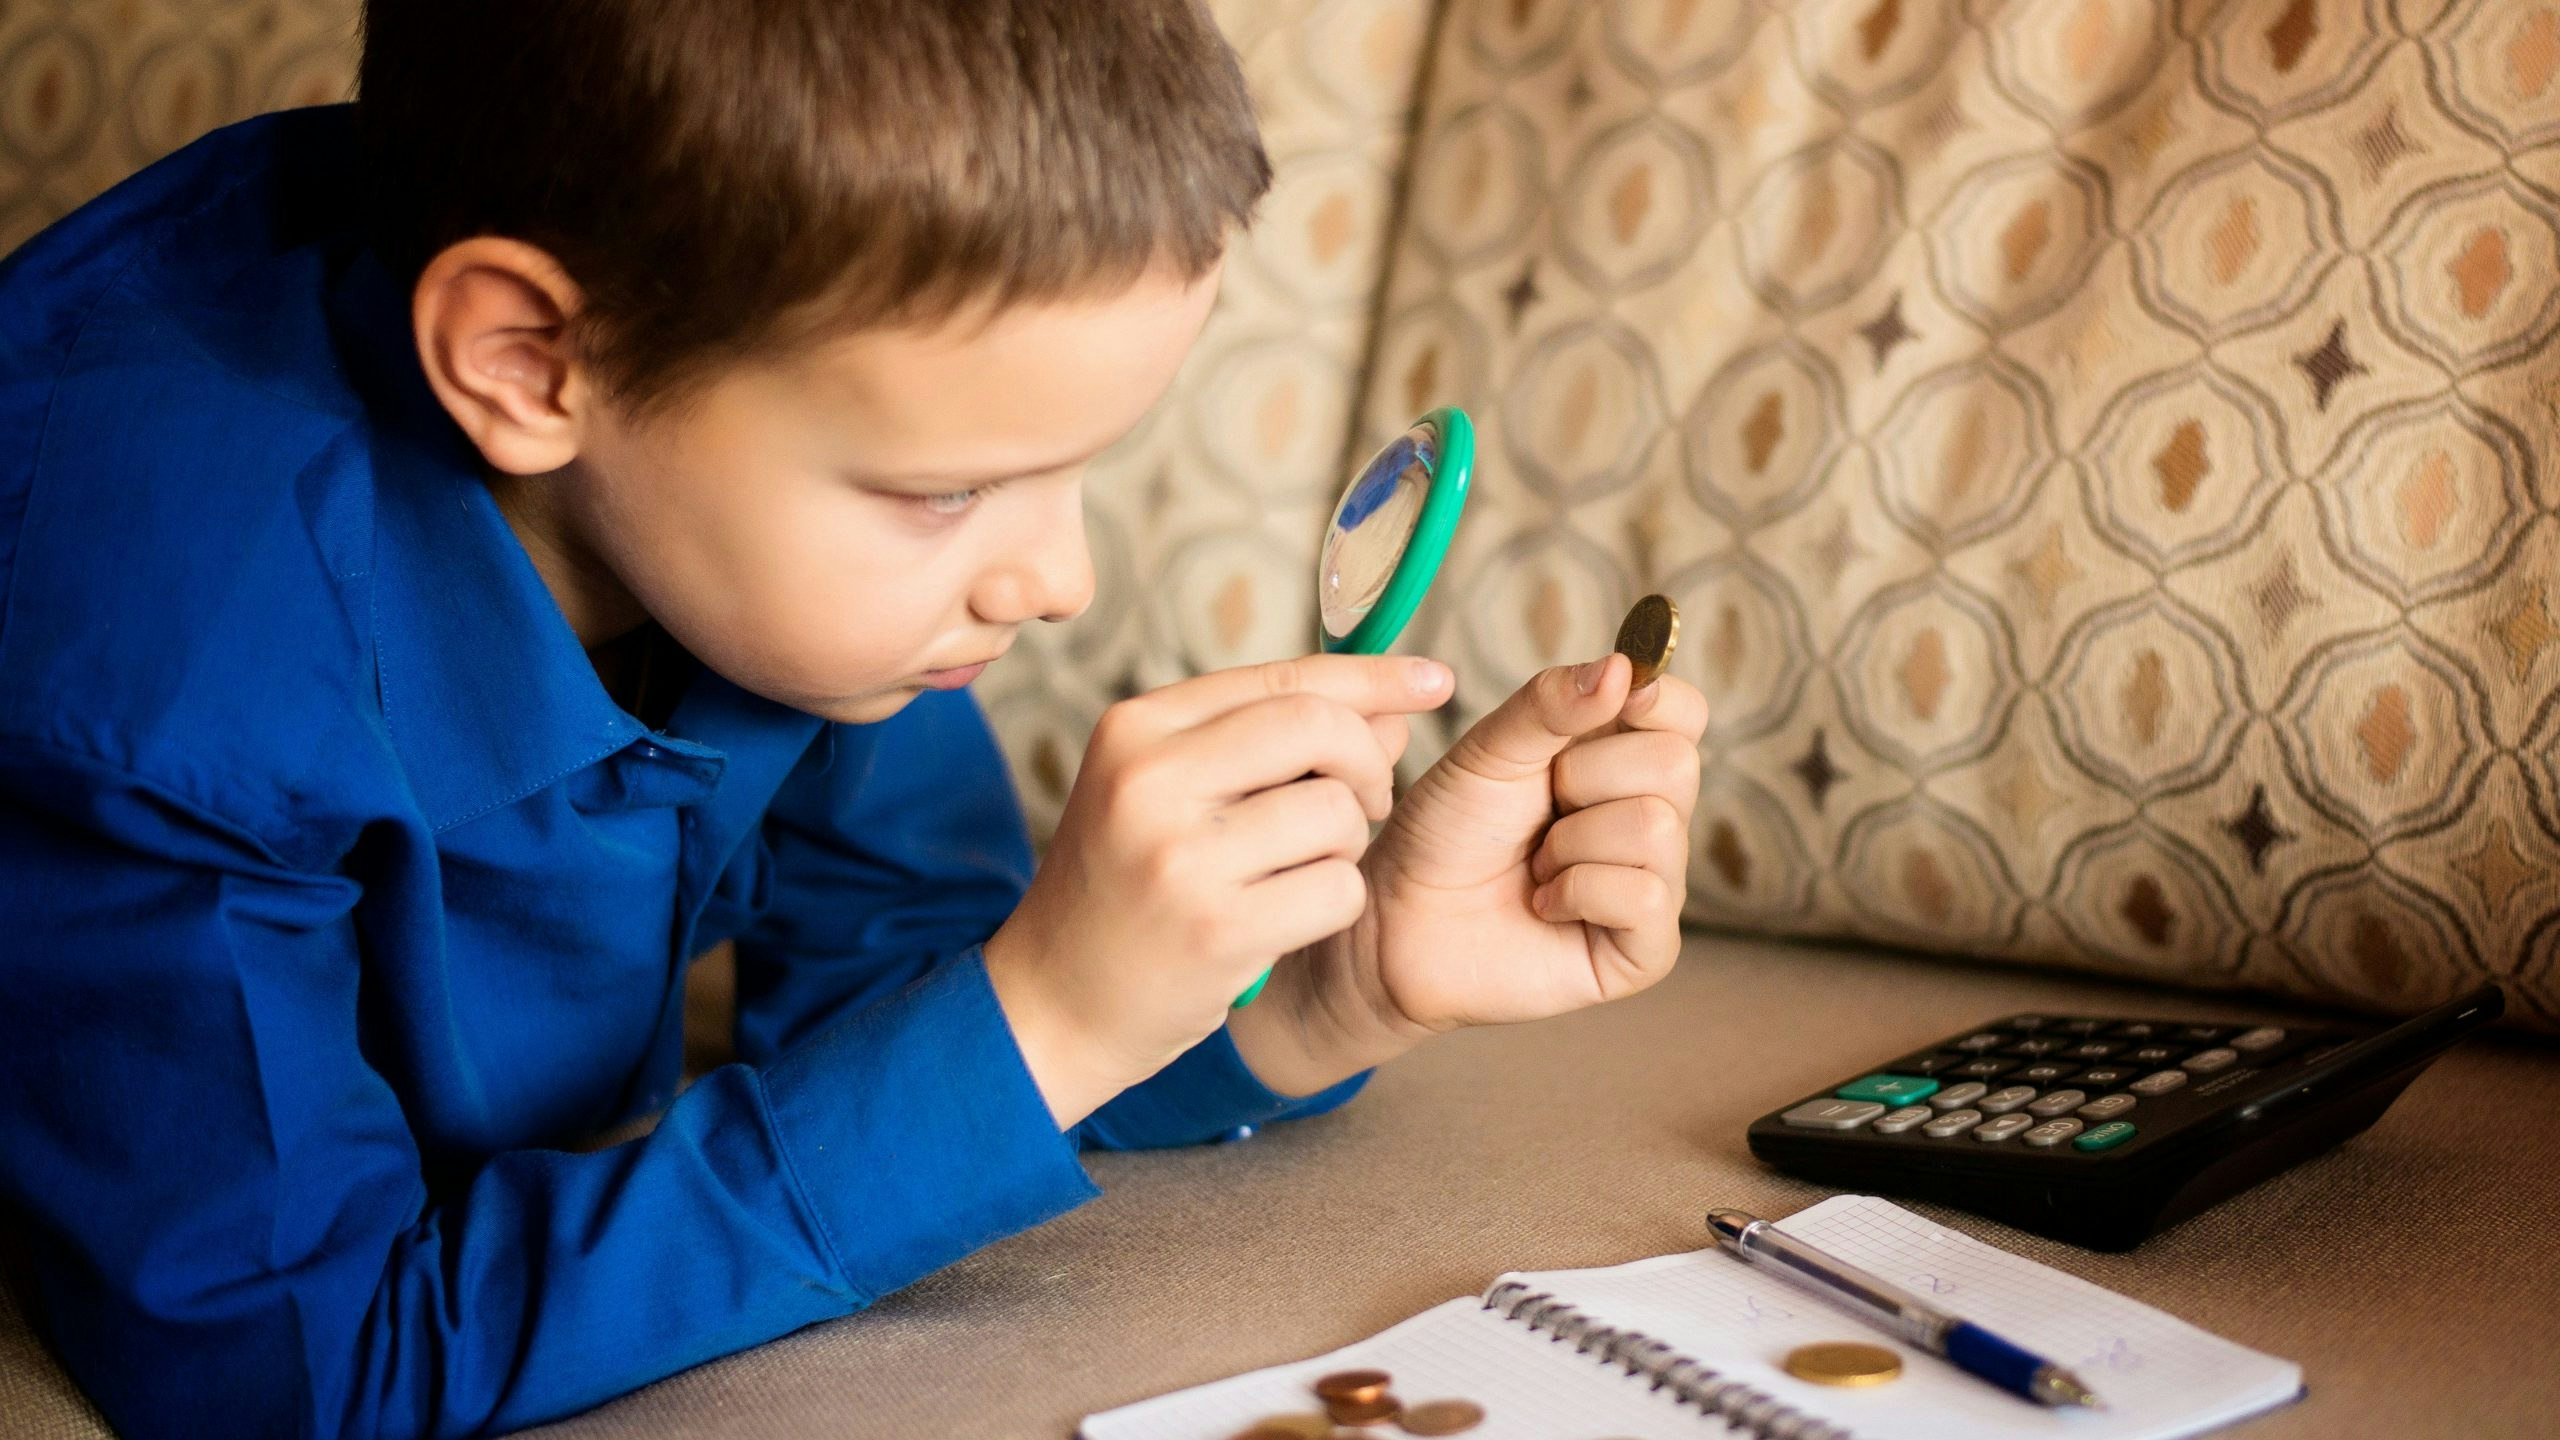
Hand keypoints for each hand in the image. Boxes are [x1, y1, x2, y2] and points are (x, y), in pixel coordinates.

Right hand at [983, 654, 1454, 1126]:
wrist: (1053, 1001)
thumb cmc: (1124, 889)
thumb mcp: (1168, 794)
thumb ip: (1272, 745)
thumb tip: (1394, 711)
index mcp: (1135, 728)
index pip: (1281, 678)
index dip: (1371, 677)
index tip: (1433, 679)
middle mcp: (1149, 780)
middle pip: (1319, 728)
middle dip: (1367, 764)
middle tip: (1362, 803)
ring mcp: (1180, 856)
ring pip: (1337, 813)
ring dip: (1343, 848)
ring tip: (1292, 872)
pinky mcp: (1217, 929)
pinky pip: (1339, 889)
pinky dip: (1334, 903)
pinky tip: (1286, 920)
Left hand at [1232, 654, 1707, 1092]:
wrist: (1400, 917)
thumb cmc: (1447, 830)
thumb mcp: (1490, 750)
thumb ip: (1550, 704)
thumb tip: (1622, 668)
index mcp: (1620, 757)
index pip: (1684, 710)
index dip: (1651, 699)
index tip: (1604, 704)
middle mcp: (1651, 816)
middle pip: (1676, 762)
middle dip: (1585, 776)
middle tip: (1540, 805)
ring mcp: (1654, 882)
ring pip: (1656, 827)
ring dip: (1572, 842)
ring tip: (1535, 862)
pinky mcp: (1644, 949)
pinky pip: (1645, 895)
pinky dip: (1577, 891)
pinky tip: (1543, 903)